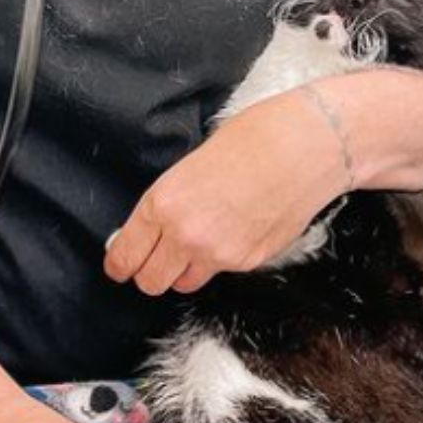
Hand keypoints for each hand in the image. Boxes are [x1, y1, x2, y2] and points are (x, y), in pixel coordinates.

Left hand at [103, 89, 344, 294]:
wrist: (303, 146)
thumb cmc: (252, 139)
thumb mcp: (192, 163)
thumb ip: (170, 200)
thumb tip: (153, 226)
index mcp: (164, 201)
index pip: (126, 254)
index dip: (119, 264)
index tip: (119, 266)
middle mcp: (186, 234)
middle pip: (151, 281)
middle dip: (150, 272)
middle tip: (155, 258)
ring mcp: (219, 253)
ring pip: (184, 284)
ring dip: (183, 271)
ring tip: (198, 242)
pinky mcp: (248, 262)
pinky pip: (221, 272)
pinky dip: (220, 260)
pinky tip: (233, 230)